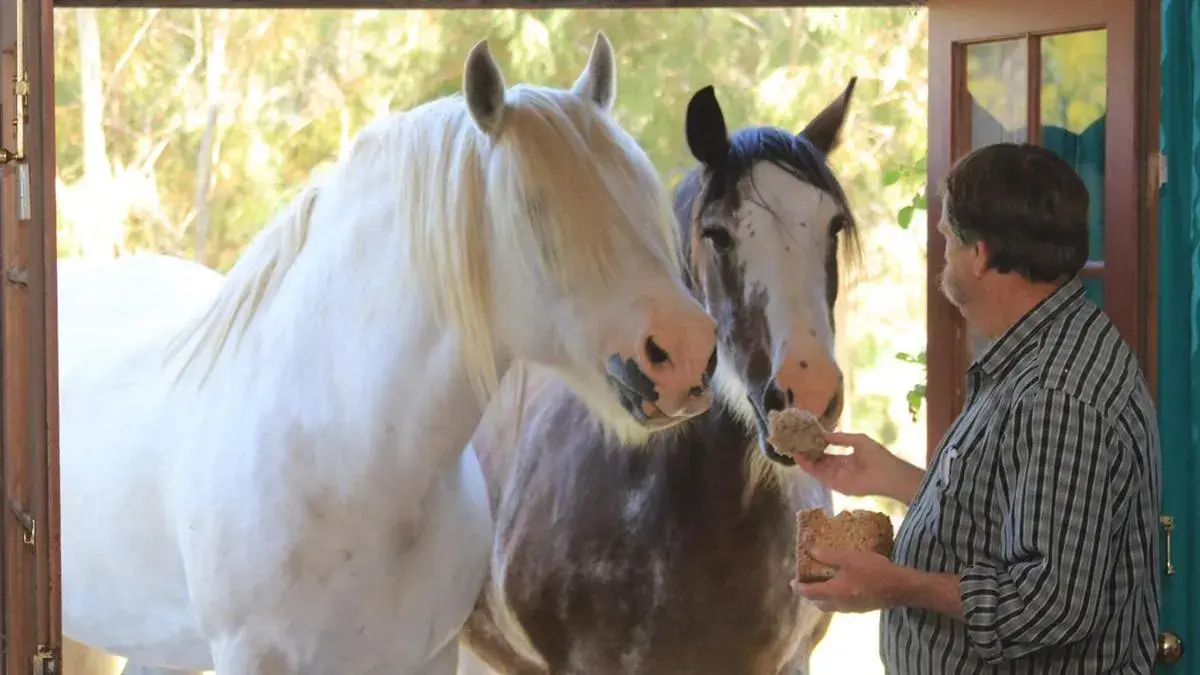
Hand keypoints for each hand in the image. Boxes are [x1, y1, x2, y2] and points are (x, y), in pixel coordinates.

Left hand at [791, 547, 911, 612]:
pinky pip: (842, 605)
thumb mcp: (849, 558)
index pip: (809, 593)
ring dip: (823, 596)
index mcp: (833, 592)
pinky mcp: (862, 608)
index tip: (793, 581)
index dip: (798, 587)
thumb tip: (811, 551)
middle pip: (818, 603)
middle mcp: (840, 604)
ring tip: (824, 582)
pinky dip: (836, 597)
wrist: (900, 588)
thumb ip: (828, 555)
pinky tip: (843, 585)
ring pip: (830, 606)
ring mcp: (851, 609)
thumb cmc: (873, 570)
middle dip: (810, 594)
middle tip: (807, 581)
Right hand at [794, 431, 921, 502]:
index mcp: (845, 458)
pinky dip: (807, 467)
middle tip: (793, 442)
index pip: (826, 452)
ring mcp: (835, 477)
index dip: (815, 445)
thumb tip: (823, 433)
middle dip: (806, 452)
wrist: (887, 473)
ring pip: (815, 468)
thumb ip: (840, 437)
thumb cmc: (877, 455)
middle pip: (817, 460)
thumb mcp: (858, 440)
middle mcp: (838, 468)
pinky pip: (818, 475)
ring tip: (791, 447)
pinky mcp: (834, 484)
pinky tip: (799, 457)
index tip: (804, 437)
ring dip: (803, 459)